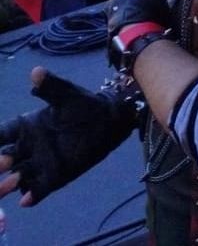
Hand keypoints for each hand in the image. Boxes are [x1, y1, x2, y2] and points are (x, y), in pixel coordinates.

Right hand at [0, 67, 137, 205]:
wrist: (109, 121)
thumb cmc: (84, 106)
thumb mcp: (67, 96)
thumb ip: (50, 88)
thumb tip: (37, 73)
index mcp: (24, 127)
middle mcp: (26, 147)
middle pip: (1, 160)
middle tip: (1, 163)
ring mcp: (39, 163)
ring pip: (15, 177)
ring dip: (8, 183)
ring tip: (9, 184)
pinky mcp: (54, 176)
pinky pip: (38, 189)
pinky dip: (31, 195)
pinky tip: (26, 201)